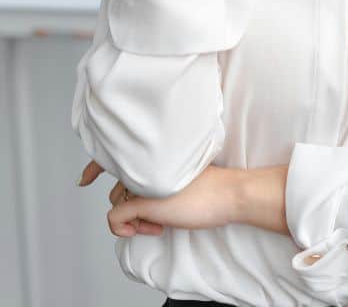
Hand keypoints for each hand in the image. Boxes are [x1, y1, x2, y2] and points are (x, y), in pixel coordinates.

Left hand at [78, 159, 240, 237]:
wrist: (227, 193)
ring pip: (116, 202)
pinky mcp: (142, 201)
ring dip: (133, 217)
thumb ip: (159, 175)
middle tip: (155, 217)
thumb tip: (144, 195)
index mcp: (152, 154)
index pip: (112, 157)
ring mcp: (140, 181)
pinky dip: (124, 230)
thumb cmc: (210, 187)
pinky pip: (114, 220)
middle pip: (118, 185)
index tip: (83, 179)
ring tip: (159, 221)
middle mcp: (142, 164)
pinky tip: (151, 228)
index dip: (93, 167)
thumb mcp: (180, 175)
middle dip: (130, 205)